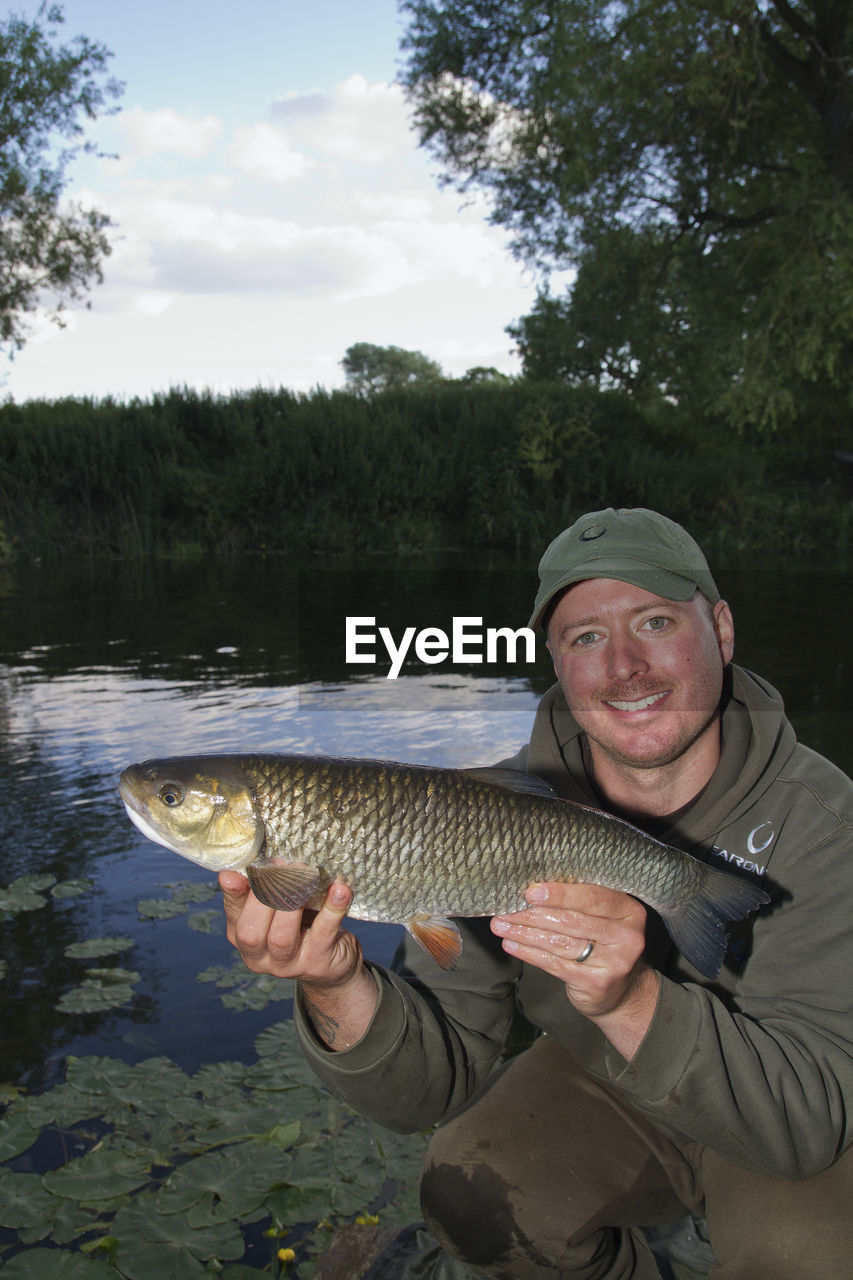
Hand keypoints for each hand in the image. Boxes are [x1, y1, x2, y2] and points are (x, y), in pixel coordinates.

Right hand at [218, 871, 362, 987]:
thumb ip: (266, 890)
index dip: (233, 895)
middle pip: (252, 932)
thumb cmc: (301, 927)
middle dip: (264, 897)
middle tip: (279, 868)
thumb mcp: (278, 911)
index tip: (233, 874)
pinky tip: (339, 890)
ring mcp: (288, 964)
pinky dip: (332, 909)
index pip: (234, 916)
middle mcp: (261, 957)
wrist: (331, 966)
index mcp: (243, 939)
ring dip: (293, 902)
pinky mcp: (317, 963)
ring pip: (282, 937)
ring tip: (306, 876)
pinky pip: (323, 933)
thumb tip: (262, 860)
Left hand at [491, 882, 659, 1057]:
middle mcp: (627, 936)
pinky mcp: (596, 983)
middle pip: (572, 920)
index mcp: (629, 911)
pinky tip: (512, 945)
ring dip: (525, 933)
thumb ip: (579, 903)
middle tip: (506, 909)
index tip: (529, 891)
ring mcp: (614, 962)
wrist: (624, 994)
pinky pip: (555, 964)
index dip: (559, 894)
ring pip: (560, 942)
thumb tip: (533, 889)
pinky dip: (529, 953)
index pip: (592, 897)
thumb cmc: (605, 945)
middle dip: (534, 914)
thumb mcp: (604, 919)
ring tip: (501, 926)